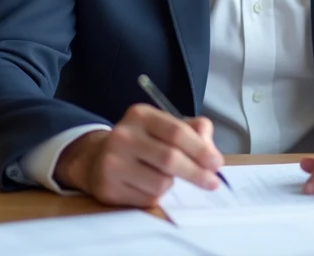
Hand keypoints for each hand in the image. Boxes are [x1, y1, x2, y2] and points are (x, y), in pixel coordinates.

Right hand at [53, 103, 224, 206]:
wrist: (97, 159)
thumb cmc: (142, 142)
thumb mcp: (164, 126)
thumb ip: (193, 131)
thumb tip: (211, 151)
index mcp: (140, 115)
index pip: (177, 132)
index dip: (201, 149)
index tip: (216, 163)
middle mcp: (123, 136)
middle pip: (170, 159)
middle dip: (197, 173)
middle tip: (212, 182)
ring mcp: (112, 163)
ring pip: (160, 182)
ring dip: (173, 184)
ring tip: (166, 177)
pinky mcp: (108, 188)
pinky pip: (147, 198)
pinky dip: (157, 195)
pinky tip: (149, 185)